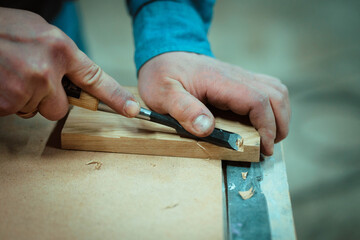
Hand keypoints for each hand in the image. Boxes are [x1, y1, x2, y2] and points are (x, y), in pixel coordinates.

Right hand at [0, 7, 139, 119]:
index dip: (116, 97)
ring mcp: (27, 87)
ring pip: (37, 111)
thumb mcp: (38, 32)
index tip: (132, 110)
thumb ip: (60, 55)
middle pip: (60, 108)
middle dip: (46, 101)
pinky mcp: (7, 102)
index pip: (95, 78)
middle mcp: (47, 69)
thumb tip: (74, 78)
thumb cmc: (1, 29)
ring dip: (24, 99)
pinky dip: (6, 102)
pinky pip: (15, 113)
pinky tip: (0, 82)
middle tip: (26, 79)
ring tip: (8, 74)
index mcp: (59, 48)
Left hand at [138, 52, 289, 154]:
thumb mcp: (163, 94)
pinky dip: (273, 107)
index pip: (258, 100)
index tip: (263, 147)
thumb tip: (207, 128)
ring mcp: (240, 77)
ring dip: (280, 115)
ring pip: (276, 91)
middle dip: (279, 124)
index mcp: (220, 81)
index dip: (267, 126)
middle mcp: (236, 76)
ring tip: (270, 137)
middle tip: (268, 147)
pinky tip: (263, 122)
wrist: (165, 55)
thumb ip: (184, 109)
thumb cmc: (163, 75)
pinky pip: (267, 89)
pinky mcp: (239, 80)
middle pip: (276, 95)